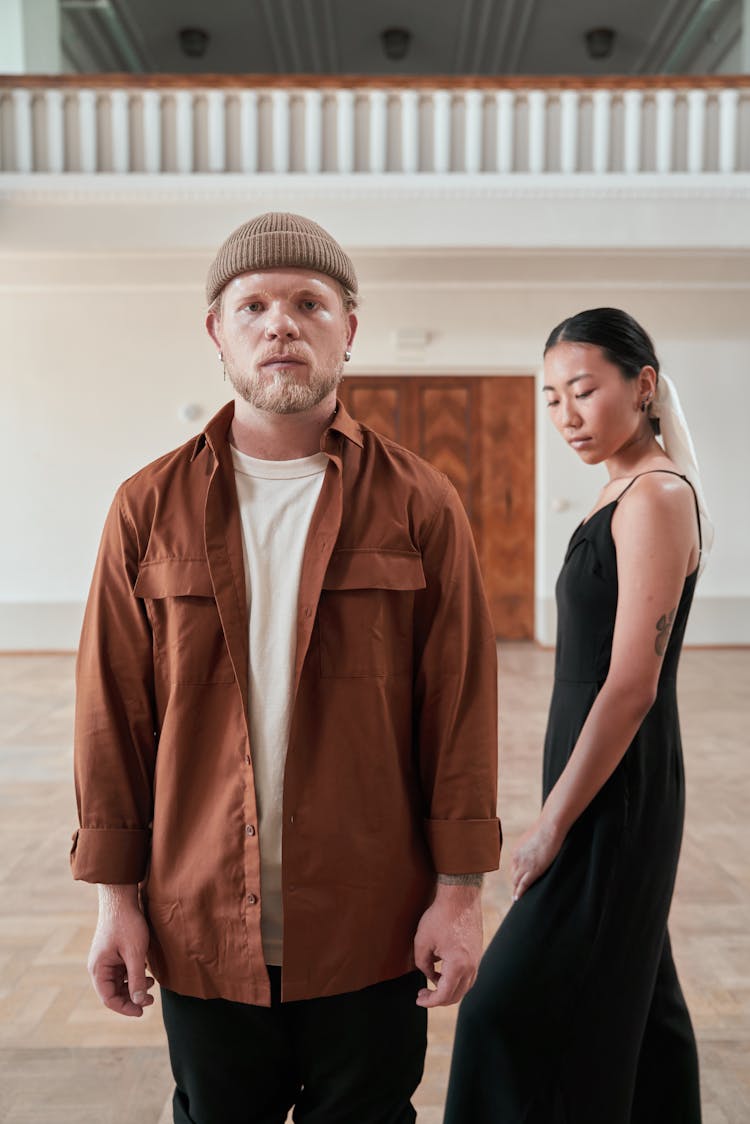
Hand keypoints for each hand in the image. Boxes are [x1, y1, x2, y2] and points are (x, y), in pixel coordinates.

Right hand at [87, 885, 154, 1017]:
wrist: (122, 897)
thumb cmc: (127, 923)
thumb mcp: (135, 953)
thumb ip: (137, 979)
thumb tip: (139, 1001)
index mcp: (98, 969)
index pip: (109, 998)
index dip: (126, 1008)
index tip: (142, 1011)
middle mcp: (99, 966)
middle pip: (113, 992)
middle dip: (132, 998)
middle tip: (151, 1000)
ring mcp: (106, 959)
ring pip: (119, 982)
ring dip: (134, 986)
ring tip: (152, 983)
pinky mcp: (113, 953)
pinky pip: (122, 971)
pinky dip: (134, 975)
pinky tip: (146, 972)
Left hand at [413, 883, 482, 1007]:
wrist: (460, 896)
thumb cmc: (440, 916)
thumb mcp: (422, 942)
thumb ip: (422, 964)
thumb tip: (429, 975)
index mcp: (458, 965)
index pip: (444, 995)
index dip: (429, 1001)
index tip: (419, 998)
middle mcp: (471, 966)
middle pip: (456, 995)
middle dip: (438, 999)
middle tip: (423, 995)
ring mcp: (477, 960)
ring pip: (464, 987)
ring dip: (448, 991)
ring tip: (432, 985)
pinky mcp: (477, 952)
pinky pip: (468, 975)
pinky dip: (456, 980)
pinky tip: (443, 973)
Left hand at [511, 818, 563, 900]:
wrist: (549, 828)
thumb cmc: (546, 830)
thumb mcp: (533, 839)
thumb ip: (531, 847)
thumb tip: (536, 848)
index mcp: (516, 851)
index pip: (514, 867)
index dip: (515, 875)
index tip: (516, 881)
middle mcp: (516, 858)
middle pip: (513, 875)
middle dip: (514, 884)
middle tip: (516, 892)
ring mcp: (524, 864)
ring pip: (516, 881)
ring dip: (516, 890)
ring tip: (516, 898)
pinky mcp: (533, 870)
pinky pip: (523, 884)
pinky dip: (520, 892)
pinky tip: (518, 898)